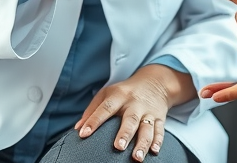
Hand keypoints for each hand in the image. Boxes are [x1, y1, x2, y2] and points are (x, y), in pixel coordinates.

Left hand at [74, 63, 194, 161]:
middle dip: (125, 134)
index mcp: (119, 96)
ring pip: (147, 128)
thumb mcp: (107, 93)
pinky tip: (154, 151)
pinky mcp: (159, 118)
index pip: (105, 108)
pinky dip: (158, 142)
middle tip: (118, 147)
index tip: (83, 134)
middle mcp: (134, 104)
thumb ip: (92, 110)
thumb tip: (77, 129)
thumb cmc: (125, 91)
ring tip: (137, 157)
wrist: (154, 82)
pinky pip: (160, 131)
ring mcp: (148, 112)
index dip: (94, 120)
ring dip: (142, 143)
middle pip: (130, 119)